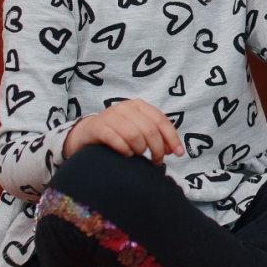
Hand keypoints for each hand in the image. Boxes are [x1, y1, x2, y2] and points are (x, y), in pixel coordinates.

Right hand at [62, 99, 182, 164]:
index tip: (178, 154)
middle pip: (149, 130)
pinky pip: (116, 140)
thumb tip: (173, 150)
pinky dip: (124, 150)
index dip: (172, 138)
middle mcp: (125, 107)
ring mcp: (110, 116)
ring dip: (140, 150)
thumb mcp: (139, 129)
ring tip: (138, 155)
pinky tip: (126, 154)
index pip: (161, 121)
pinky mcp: (98, 127)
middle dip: (157, 149)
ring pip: (134, 135)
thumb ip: (157, 135)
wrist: (88, 132)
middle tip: (156, 161)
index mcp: (139, 105)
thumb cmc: (119, 132)